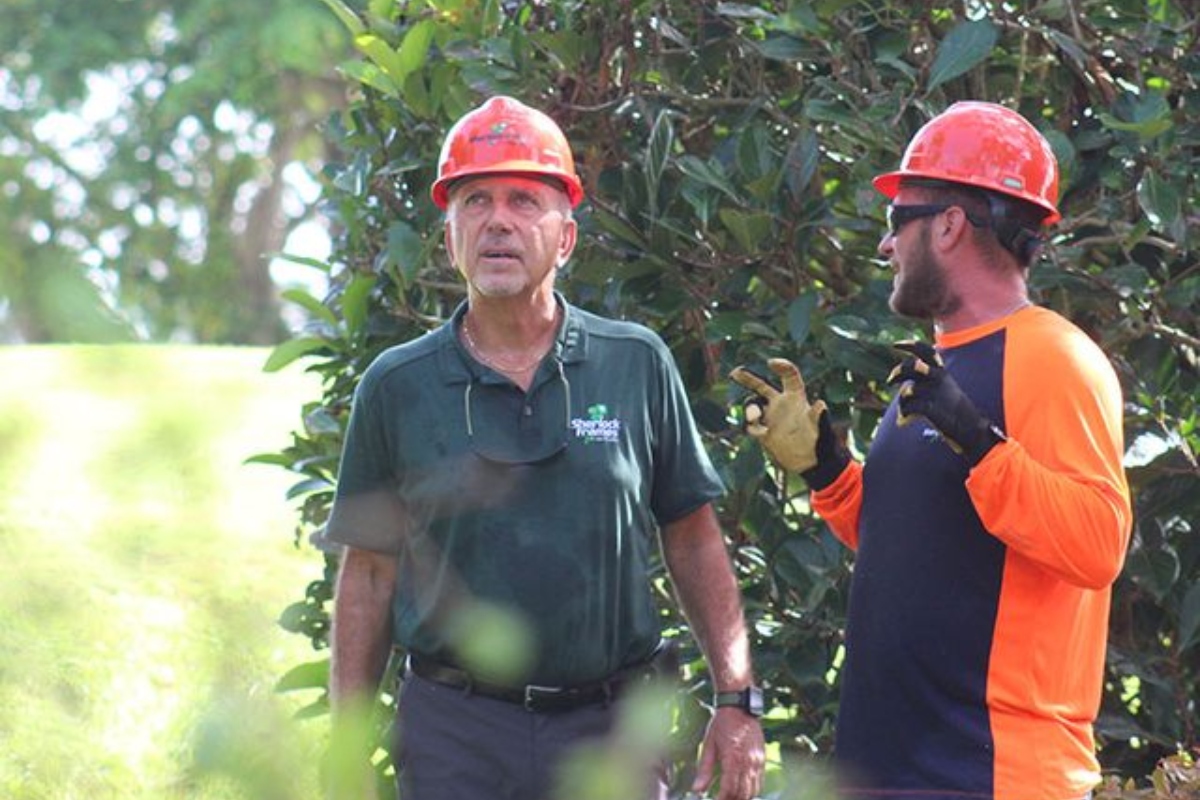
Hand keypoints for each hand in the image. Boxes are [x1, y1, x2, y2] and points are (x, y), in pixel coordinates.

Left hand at [691, 707, 764, 799]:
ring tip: (730, 797)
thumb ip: (704, 770)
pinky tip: (742, 790)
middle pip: (742, 794)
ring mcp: (758, 761)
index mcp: (733, 758)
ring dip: (742, 797)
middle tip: (721, 799)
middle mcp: (748, 762)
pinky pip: (760, 781)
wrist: (739, 706)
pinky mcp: (763, 759)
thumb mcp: (708, 745)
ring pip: (754, 791)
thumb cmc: (722, 724)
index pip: (729, 789)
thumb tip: (697, 790)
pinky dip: (752, 790)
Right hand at [729, 358, 826, 472]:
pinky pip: (751, 425)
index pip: (789, 376)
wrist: (808, 463)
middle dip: (748, 378)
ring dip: (750, 409)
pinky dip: (752, 427)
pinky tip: (762, 434)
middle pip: (762, 385)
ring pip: (753, 405)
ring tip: (754, 419)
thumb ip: (820, 418)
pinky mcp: (763, 430)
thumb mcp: (822, 431)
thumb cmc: (820, 445)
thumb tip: (821, 404)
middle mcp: (781, 404)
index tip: (771, 363)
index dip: (782, 367)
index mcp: (796, 398)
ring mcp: (771, 416)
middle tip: (735, 373)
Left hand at [887, 340, 1004, 465]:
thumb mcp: (943, 389)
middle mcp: (938, 378)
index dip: (909, 345)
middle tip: (889, 382)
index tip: (894, 344)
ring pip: (907, 391)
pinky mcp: (932, 408)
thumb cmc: (951, 409)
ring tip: (903, 412)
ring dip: (902, 403)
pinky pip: (908, 407)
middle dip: (897, 373)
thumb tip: (903, 388)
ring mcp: (935, 393)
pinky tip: (904, 422)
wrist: (968, 427)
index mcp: (941, 372)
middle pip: (911, 366)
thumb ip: (925, 383)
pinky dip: (903, 415)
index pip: (925, 351)